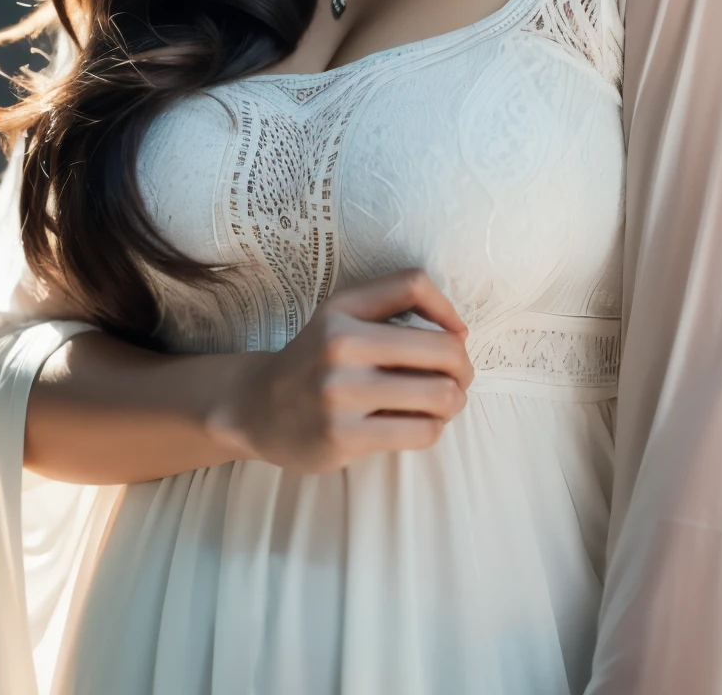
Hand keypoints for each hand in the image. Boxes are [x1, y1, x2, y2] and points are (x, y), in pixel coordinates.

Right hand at [208, 269, 472, 473]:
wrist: (257, 408)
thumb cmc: (317, 359)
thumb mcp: (342, 315)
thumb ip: (394, 306)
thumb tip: (459, 332)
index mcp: (343, 308)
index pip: (414, 284)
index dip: (449, 309)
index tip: (455, 334)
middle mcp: (341, 345)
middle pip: (444, 350)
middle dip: (464, 368)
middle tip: (459, 378)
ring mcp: (342, 394)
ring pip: (441, 396)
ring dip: (454, 402)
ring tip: (442, 403)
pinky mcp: (344, 437)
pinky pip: (421, 432)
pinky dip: (433, 428)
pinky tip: (419, 423)